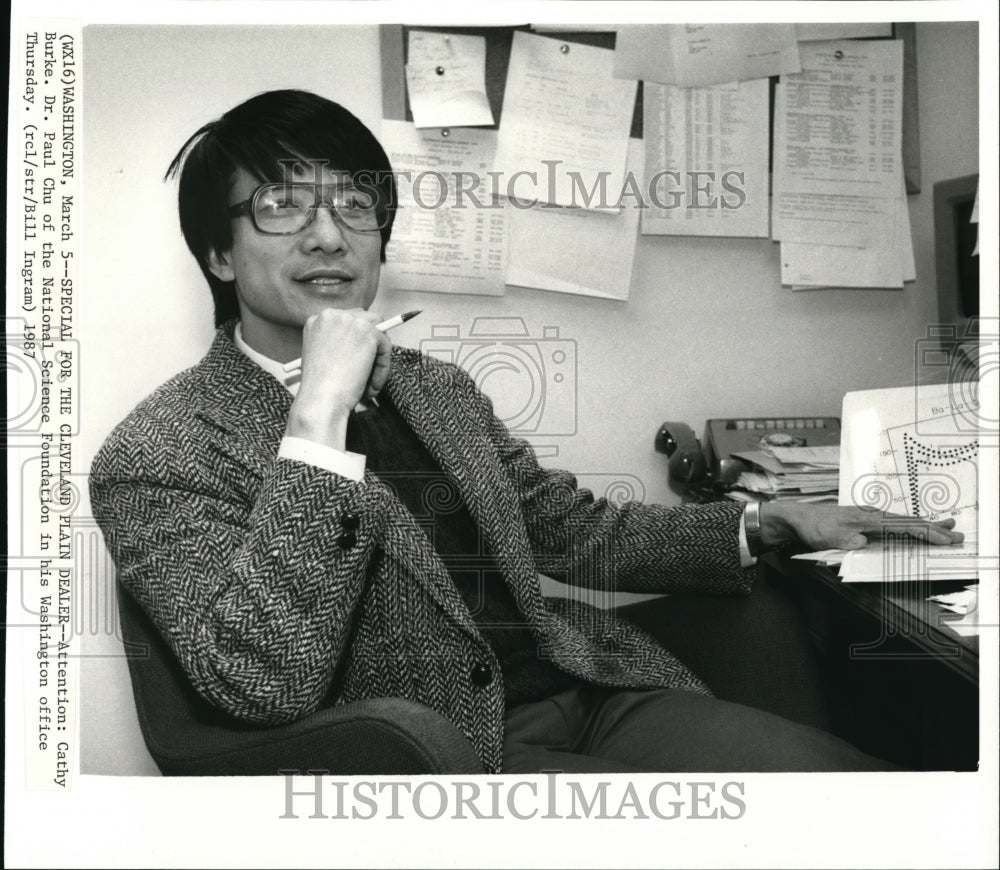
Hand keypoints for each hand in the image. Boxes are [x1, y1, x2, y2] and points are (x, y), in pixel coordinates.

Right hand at [285, 308, 392, 448]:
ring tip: (370, 382)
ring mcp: (350, 320)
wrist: (320, 401)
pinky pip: (386, 347)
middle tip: (370, 370)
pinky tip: (371, 387)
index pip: (348, 320)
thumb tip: (366, 344)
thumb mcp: (323, 358)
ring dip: (378, 357)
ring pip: (379, 333)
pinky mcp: (368, 331)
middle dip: (372, 344)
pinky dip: (383, 369)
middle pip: (366, 320)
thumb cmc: (320, 388)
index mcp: (318, 321)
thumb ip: (339, 345)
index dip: (358, 340)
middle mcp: (332, 315)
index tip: (362, 358)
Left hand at [759, 501, 964, 551]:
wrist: (798, 518)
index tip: (944, 540)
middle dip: (935, 529)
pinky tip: (917, 527)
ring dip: (927, 526)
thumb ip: (846, 540)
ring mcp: (870, 517)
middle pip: (910, 522)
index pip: (903, 527)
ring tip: (949, 526)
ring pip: (905, 522)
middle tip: (959, 535)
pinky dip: (911, 526)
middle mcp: (872, 515)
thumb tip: (862, 542)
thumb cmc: (814, 527)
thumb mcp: (828, 537)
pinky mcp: (866, 521)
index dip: (925, 534)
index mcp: (868, 519)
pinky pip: (895, 524)